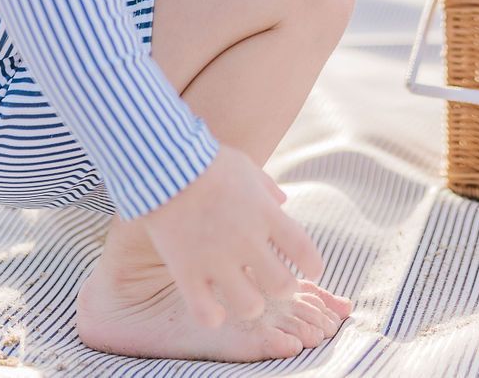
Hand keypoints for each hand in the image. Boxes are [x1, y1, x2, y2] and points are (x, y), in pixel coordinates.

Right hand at [141, 145, 322, 327]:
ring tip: (245, 297)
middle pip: (282, 285)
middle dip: (283, 288)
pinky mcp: (186, 271)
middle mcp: (245, 239)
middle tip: (275, 283)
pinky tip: (213, 310)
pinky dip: (213, 316)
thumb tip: (282, 201)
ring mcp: (215, 258)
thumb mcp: (245, 167)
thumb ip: (267, 188)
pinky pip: (205, 313)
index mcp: (265, 213)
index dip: (313, 266)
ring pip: (249, 306)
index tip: (310, 270)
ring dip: (251, 305)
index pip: (305, 251)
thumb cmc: (208, 162)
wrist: (165, 163)